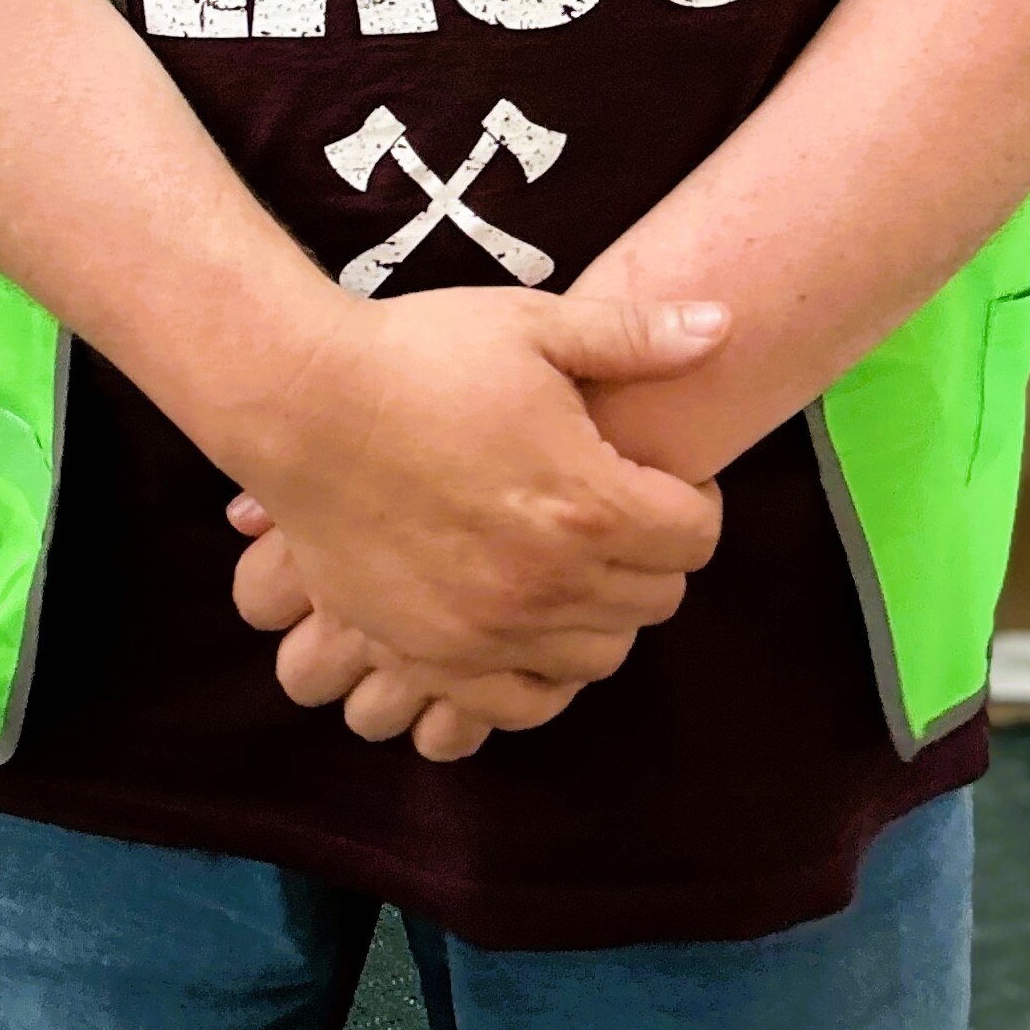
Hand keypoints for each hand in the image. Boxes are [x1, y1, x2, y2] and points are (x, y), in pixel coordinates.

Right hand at [219, 286, 726, 725]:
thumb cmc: (421, 355)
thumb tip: (725, 326)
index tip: (663, 477)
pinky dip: (542, 674)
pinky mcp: (434, 656)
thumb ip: (636, 336)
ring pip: (598, 657)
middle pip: (656, 600)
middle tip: (619, 513)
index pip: (696, 536)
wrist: (304, 405)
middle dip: (653, 554)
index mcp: (589, 503)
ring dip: (603, 614)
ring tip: (572, 562)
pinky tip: (530, 623)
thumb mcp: (535, 326)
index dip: (693, 500)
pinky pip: (522, 704)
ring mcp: (490, 630)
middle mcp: (550, 582)